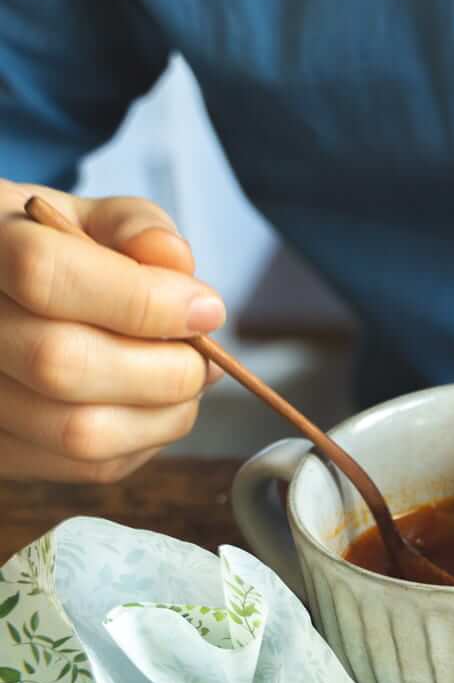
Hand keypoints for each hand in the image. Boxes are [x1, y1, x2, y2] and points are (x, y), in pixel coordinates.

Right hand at [0, 180, 223, 481]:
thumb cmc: (39, 252)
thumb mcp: (77, 216)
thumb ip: (132, 225)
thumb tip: (174, 260)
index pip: (45, 275)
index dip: (142, 299)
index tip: (205, 308)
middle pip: (61, 364)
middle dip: (164, 367)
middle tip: (203, 355)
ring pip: (78, 431)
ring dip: (164, 413)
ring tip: (184, 379)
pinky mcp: (1, 455)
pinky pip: (89, 466)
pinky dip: (145, 440)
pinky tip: (151, 405)